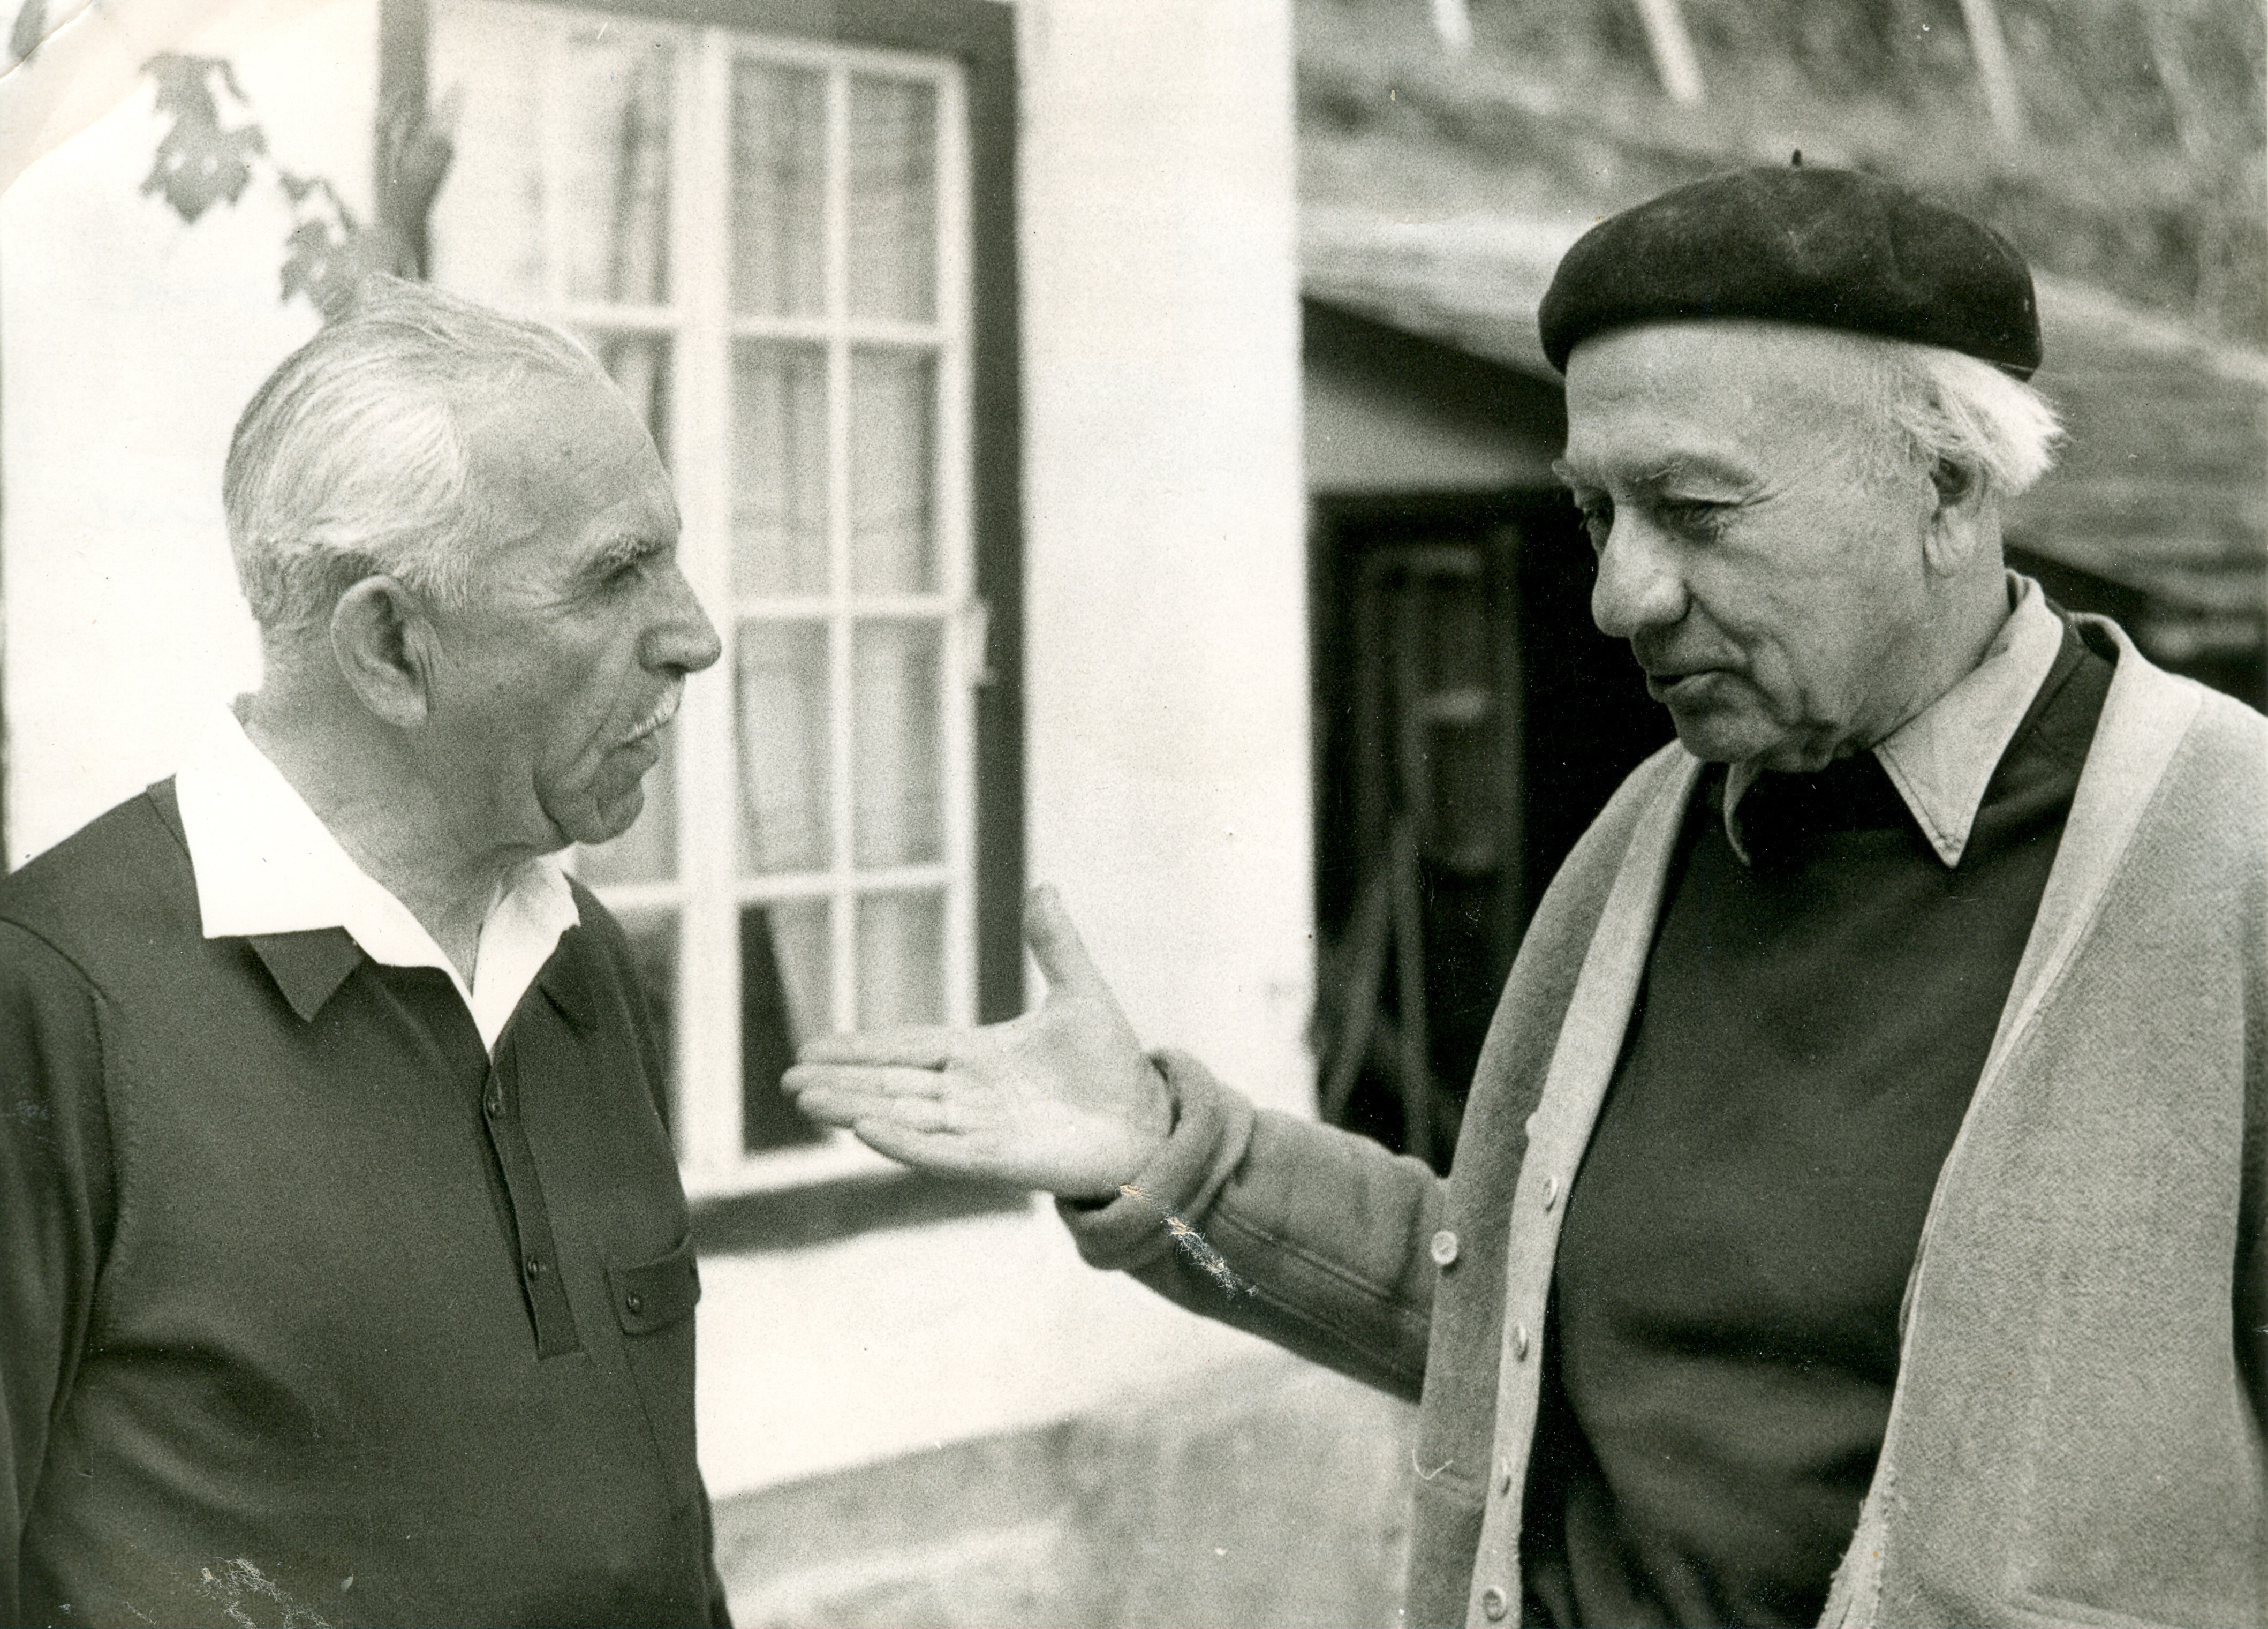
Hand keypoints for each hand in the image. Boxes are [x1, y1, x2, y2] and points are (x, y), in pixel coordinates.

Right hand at [784, 885, 1170, 1199]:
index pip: (908, 1048)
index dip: (862, 1048)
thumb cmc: (1113, 1064)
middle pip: (893, 1084)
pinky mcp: (1000, 1161)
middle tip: (790, 1079)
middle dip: (842, 1082)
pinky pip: (943, 1151)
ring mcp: (981, 1129)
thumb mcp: (1081, 993)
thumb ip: (1055, 944)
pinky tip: (865, 1129)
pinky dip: (905, 1142)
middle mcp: (971, 1094)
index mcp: (980, 1055)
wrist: (1150, 1122)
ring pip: (906, 1116)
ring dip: (857, 1108)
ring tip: (807, 1101)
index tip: (812, 1046)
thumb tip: (1044, 885)